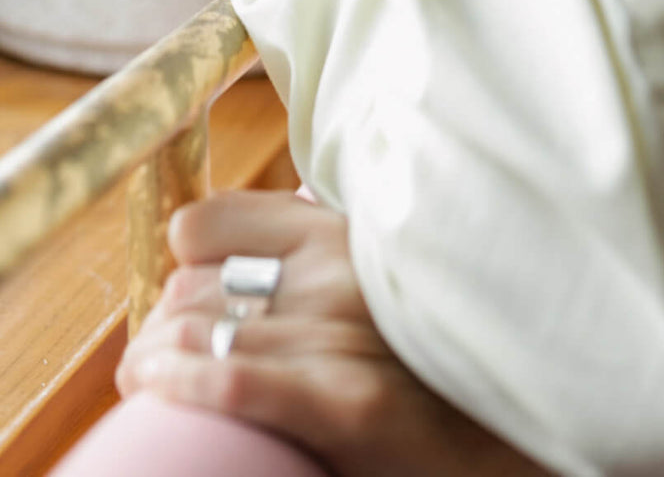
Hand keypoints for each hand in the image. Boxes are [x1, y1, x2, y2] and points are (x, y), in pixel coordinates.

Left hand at [116, 190, 550, 476]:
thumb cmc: (443, 368)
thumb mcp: (383, 282)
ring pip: (193, 332)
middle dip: (160, 330)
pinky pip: (232, 381)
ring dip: (152, 365)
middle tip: (153, 365)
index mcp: (344, 234)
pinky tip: (153, 394)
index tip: (184, 302)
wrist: (517, 437)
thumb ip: (325, 255)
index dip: (179, 268)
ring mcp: (346, 335)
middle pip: (190, 287)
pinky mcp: (349, 405)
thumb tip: (253, 247)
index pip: (206, 225)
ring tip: (146, 387)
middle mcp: (341, 270)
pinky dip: (178, 385)